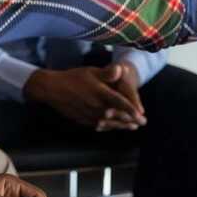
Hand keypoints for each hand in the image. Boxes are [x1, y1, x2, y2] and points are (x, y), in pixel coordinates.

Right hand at [24, 65, 143, 127]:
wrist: (53, 89)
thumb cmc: (74, 77)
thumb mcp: (92, 71)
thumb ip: (108, 73)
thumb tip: (121, 69)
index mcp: (100, 93)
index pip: (120, 104)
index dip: (132, 110)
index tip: (141, 115)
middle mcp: (96, 107)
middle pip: (117, 116)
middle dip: (131, 120)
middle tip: (143, 122)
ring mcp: (89, 115)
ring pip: (109, 123)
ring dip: (122, 126)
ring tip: (132, 127)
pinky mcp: (83, 119)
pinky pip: (99, 126)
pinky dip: (108, 127)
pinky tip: (113, 127)